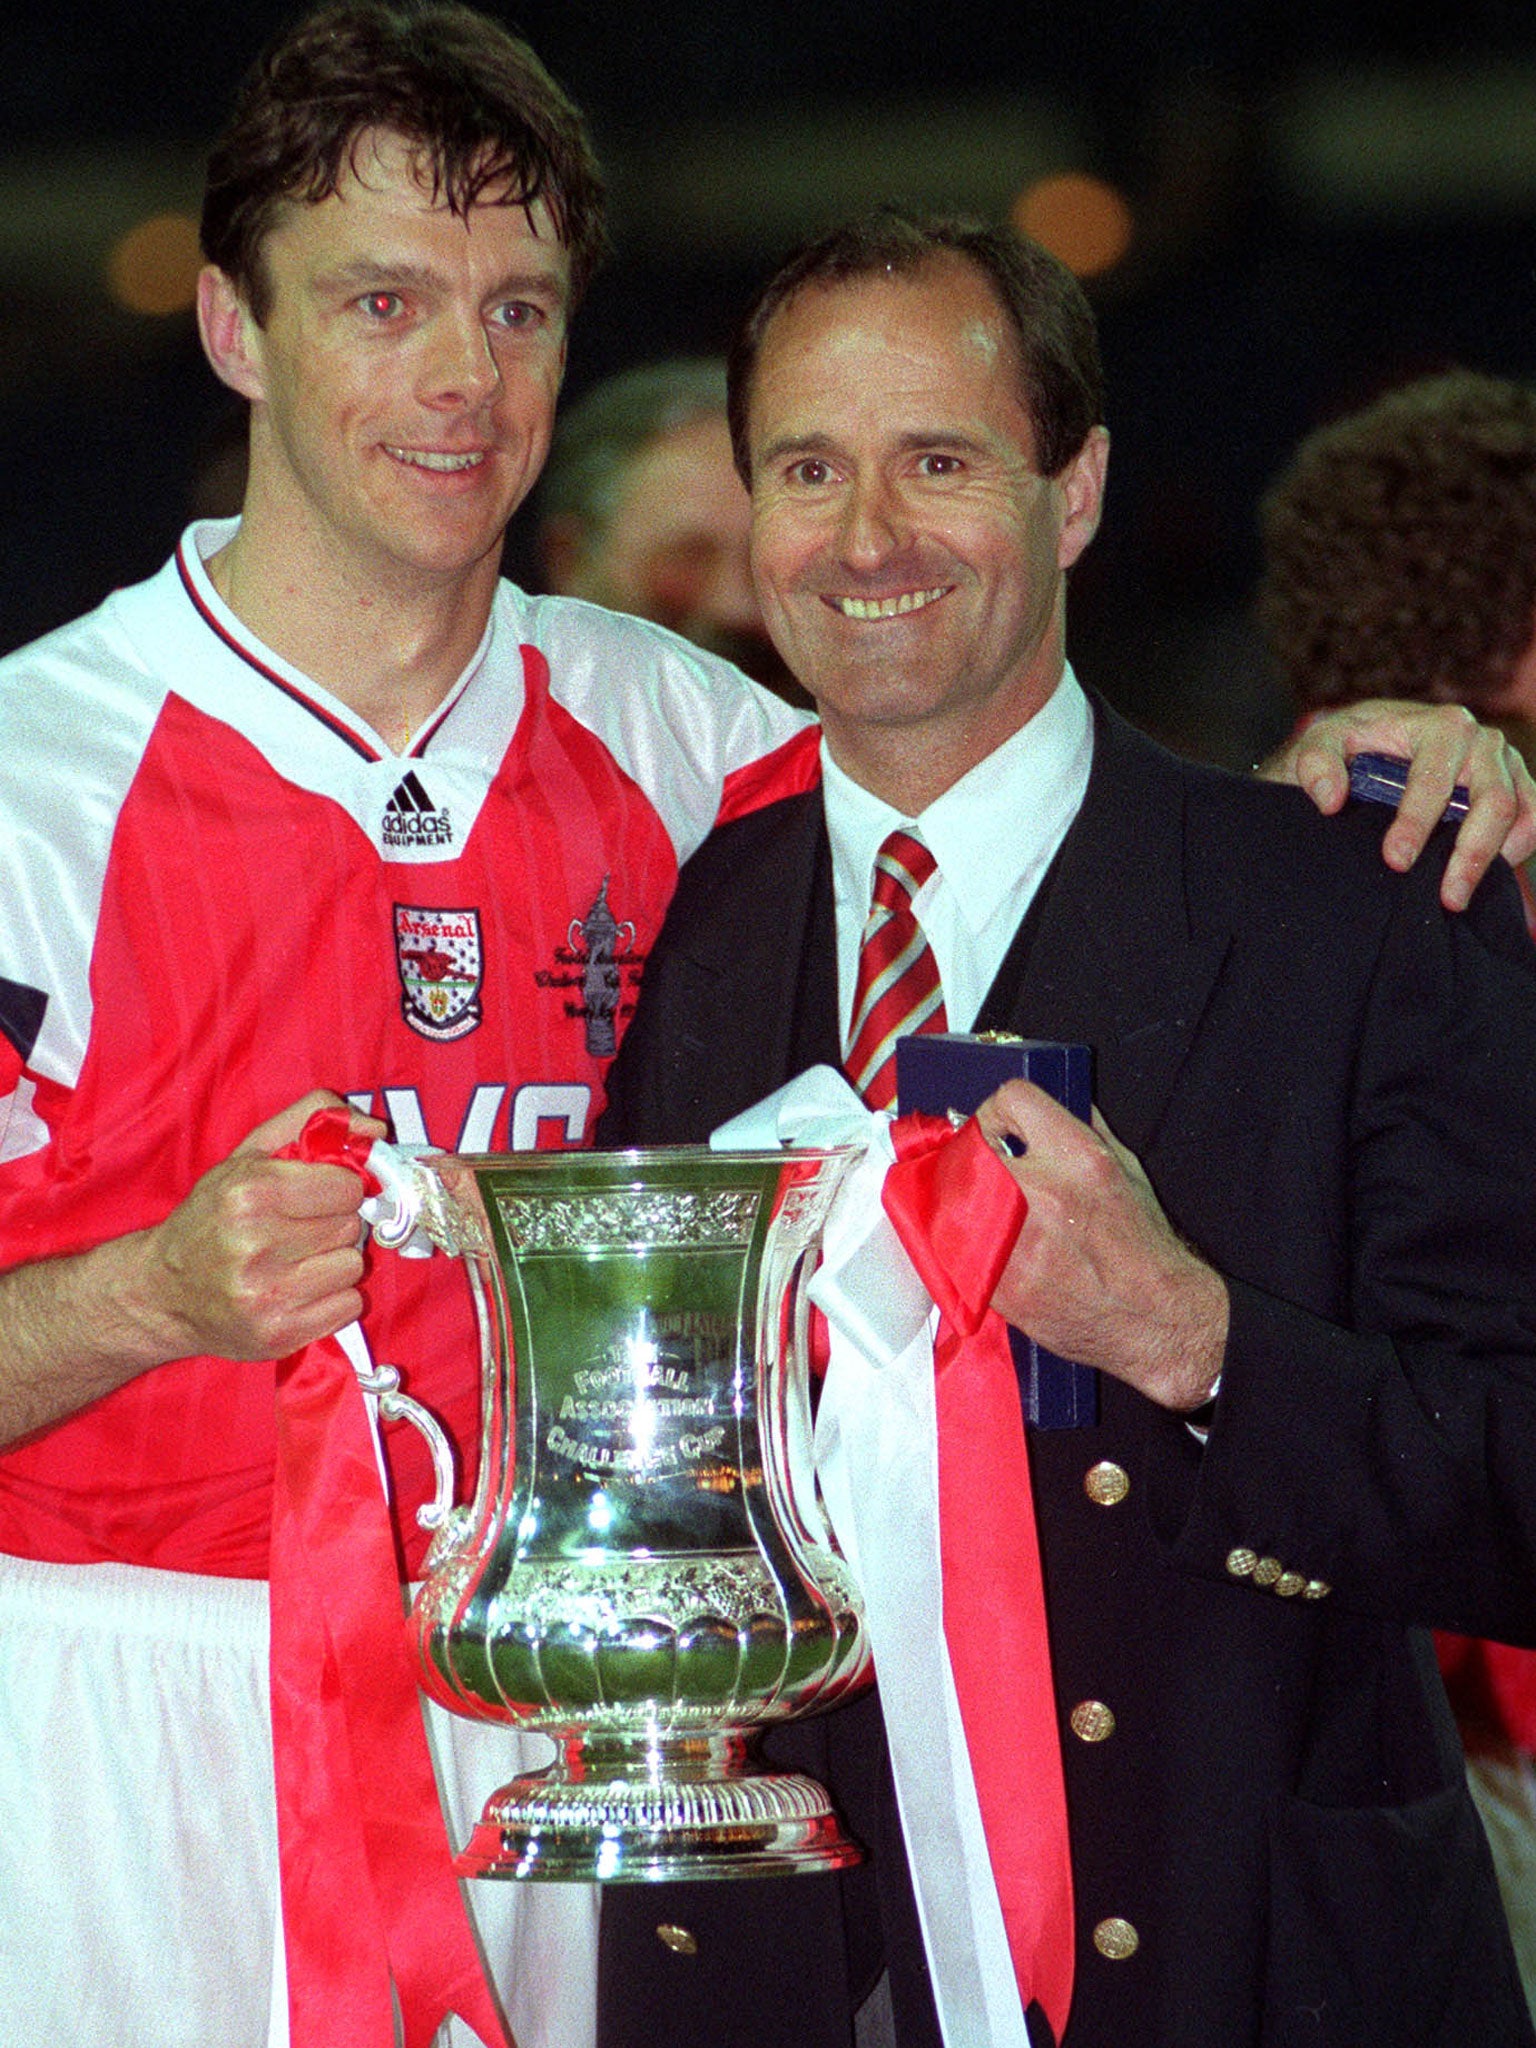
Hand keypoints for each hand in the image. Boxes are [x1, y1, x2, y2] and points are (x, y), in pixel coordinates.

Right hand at [134, 1091, 385, 1361]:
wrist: (160, 1294)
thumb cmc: (211, 1217)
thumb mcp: (248, 1155)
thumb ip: (310, 1121)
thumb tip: (375, 1131)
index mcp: (250, 1194)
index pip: (347, 1187)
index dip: (337, 1188)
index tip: (317, 1195)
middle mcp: (256, 1245)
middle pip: (350, 1226)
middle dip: (333, 1223)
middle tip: (300, 1229)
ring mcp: (267, 1296)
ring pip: (353, 1266)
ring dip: (334, 1261)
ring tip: (297, 1261)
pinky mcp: (279, 1334)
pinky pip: (349, 1306)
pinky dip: (332, 1298)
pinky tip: (298, 1290)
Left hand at [973, 1081, 1227, 1411]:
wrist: (1152, 1317)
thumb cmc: (1142, 1247)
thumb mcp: (1126, 1169)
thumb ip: (1083, 1128)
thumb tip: (1047, 1110)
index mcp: (1078, 1158)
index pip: (1012, 1099)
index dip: (1001, 1109)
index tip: (998, 1127)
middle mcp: (1041, 1194)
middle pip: (969, 1144)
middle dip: (973, 1152)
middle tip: (985, 1166)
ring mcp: (1013, 1241)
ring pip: (947, 1194)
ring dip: (957, 1195)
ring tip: (983, 1206)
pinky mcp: (995, 1282)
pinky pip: (947, 1244)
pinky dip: (956, 1239)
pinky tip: (983, 1242)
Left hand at [1261, 700, 1535, 910]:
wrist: (1377, 743)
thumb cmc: (1352, 746)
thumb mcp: (1322, 744)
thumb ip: (1317, 765)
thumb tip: (1330, 800)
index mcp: (1440, 726)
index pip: (1436, 779)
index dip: (1417, 823)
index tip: (1395, 861)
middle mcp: (1482, 741)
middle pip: (1492, 802)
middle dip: (1469, 854)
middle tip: (1444, 898)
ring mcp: (1505, 764)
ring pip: (1520, 815)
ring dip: (1495, 860)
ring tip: (1457, 898)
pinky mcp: (1517, 786)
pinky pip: (1533, 820)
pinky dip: (1518, 850)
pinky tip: (1486, 879)